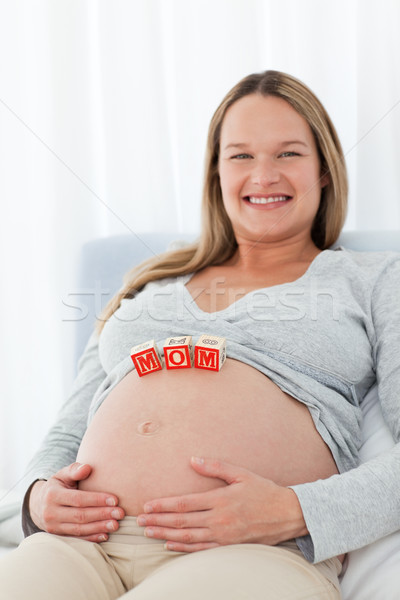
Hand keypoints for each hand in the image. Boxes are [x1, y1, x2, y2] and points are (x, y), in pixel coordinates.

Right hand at [29, 463, 124, 541]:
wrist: (39, 504)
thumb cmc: (58, 485)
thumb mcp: (63, 474)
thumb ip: (75, 470)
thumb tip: (87, 468)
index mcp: (52, 495)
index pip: (78, 499)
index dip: (97, 500)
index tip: (115, 499)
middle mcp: (51, 513)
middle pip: (80, 515)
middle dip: (102, 514)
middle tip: (120, 513)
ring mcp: (53, 527)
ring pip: (79, 529)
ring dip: (99, 527)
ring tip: (116, 524)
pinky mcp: (58, 536)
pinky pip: (77, 539)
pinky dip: (91, 538)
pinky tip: (105, 535)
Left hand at [136, 457, 307, 551]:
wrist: (288, 514)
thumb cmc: (264, 491)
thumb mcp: (241, 473)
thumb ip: (216, 467)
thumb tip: (192, 460)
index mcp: (220, 499)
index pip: (184, 503)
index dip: (164, 505)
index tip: (148, 506)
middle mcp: (219, 519)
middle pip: (182, 522)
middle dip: (158, 521)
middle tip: (139, 522)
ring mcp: (224, 535)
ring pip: (188, 537)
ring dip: (166, 535)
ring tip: (149, 533)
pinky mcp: (229, 546)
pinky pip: (201, 549)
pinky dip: (183, 548)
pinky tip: (170, 545)